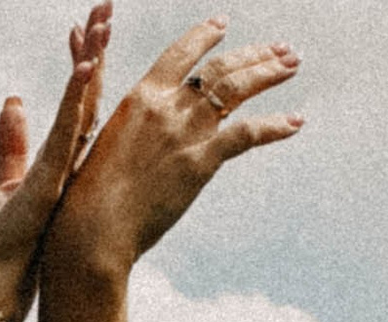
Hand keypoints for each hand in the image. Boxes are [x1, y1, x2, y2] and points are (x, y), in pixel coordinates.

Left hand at [0, 6, 114, 320]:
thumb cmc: (5, 247)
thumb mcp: (6, 185)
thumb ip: (11, 144)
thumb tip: (13, 100)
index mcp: (66, 161)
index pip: (79, 101)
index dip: (84, 61)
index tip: (86, 25)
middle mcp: (74, 162)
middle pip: (89, 93)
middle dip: (98, 46)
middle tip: (106, 3)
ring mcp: (66, 169)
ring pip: (84, 104)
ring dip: (93, 60)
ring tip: (102, 19)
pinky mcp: (53, 178)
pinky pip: (67, 129)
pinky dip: (75, 97)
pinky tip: (84, 65)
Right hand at [46, 15, 301, 283]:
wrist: (94, 230)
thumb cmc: (90, 198)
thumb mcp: (106, 145)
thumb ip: (133, 127)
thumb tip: (143, 131)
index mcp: (141, 97)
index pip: (180, 53)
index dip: (204, 36)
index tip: (223, 25)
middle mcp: (167, 106)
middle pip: (219, 67)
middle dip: (254, 54)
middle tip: (280, 49)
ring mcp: (186, 132)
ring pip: (237, 89)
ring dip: (269, 73)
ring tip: (292, 64)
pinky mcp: (201, 162)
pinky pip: (247, 134)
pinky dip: (274, 126)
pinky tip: (296, 122)